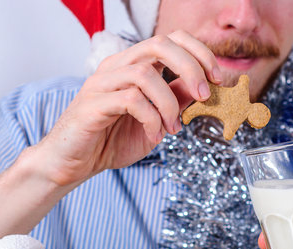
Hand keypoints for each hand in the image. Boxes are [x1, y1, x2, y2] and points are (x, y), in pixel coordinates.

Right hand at [33, 30, 220, 186]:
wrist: (74, 164)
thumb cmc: (111, 140)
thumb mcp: (156, 120)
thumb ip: (175, 100)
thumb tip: (202, 88)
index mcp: (133, 66)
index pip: (170, 39)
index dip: (199, 53)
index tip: (217, 79)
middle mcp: (117, 67)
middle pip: (159, 44)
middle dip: (191, 67)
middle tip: (204, 95)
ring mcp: (102, 83)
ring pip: (145, 74)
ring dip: (169, 104)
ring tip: (173, 128)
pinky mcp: (92, 104)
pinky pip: (130, 100)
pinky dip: (151, 120)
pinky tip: (155, 136)